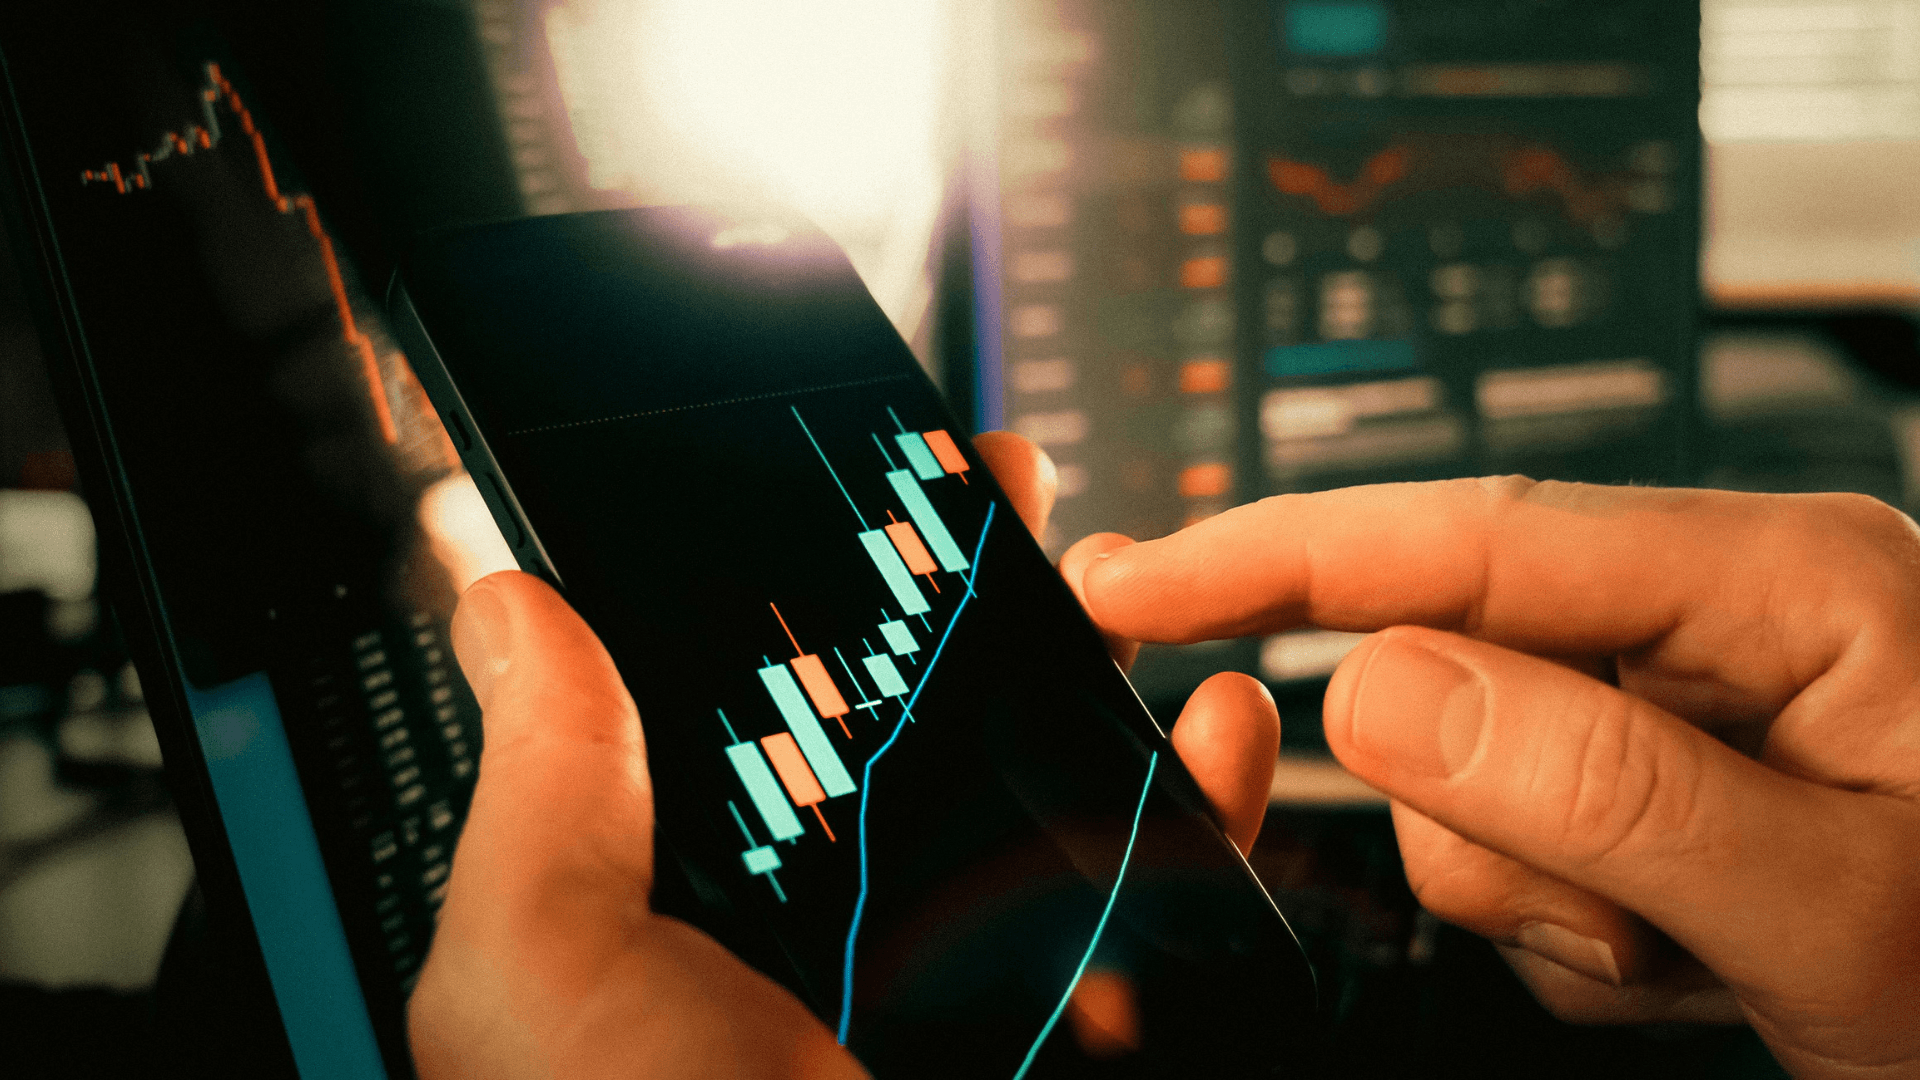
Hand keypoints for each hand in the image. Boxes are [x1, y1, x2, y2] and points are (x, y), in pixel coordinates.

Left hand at [407, 433, 1281, 1079]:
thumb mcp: (542, 971)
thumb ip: (541, 785)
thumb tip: (505, 602)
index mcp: (702, 878)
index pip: (757, 682)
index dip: (804, 567)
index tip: (851, 467)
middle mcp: (837, 902)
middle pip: (915, 702)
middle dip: (967, 579)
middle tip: (1004, 481)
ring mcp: (965, 945)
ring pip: (1044, 763)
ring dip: (1095, 658)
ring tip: (1116, 572)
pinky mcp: (1076, 989)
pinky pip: (1154, 873)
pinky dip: (1204, 796)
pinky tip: (1216, 721)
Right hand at [1074, 477, 1919, 1077]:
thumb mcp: (1835, 908)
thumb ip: (1603, 788)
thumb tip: (1373, 685)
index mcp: (1780, 579)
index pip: (1470, 532)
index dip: (1277, 553)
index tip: (1132, 581)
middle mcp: (1720, 614)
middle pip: (1458, 667)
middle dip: (1493, 820)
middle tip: (1615, 925)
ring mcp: (1683, 702)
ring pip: (1471, 777)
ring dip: (1544, 893)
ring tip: (1694, 953)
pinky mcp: (1655, 778)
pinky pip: (1518, 838)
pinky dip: (1567, 923)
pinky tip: (1686, 955)